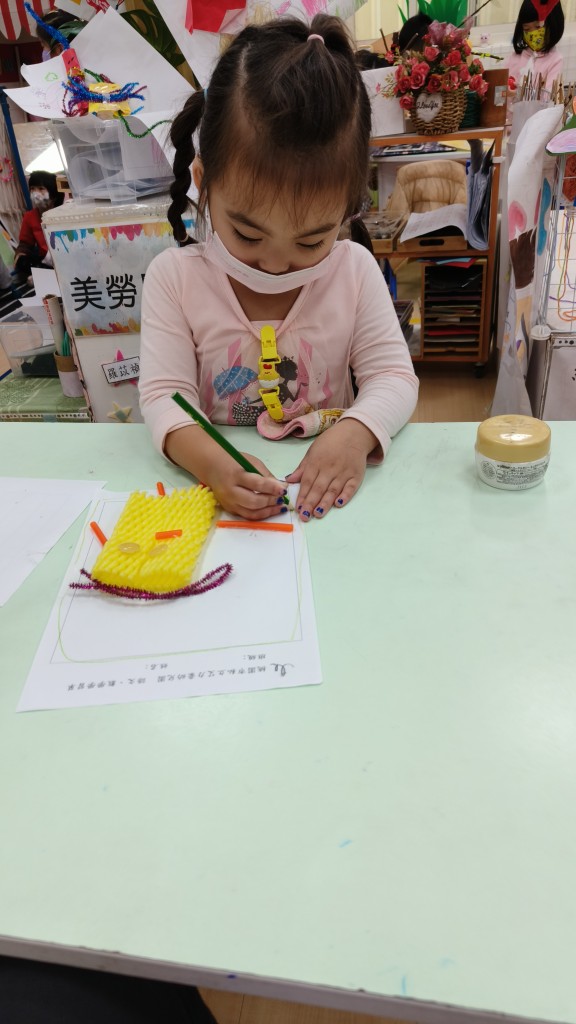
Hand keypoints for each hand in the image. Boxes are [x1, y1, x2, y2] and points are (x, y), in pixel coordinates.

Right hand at [164, 425, 286, 520]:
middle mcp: (230, 491)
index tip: (284, 490)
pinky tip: (270, 510)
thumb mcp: (251, 462)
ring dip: (268, 511)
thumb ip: (266, 475)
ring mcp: (228, 502)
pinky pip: (247, 516)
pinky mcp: (229, 509)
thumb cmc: (234, 462)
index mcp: (235, 475)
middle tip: (281, 499)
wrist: (212, 467)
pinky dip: (261, 514)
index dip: (272, 488)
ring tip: (280, 507)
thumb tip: (282, 487)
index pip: (256, 484)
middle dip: (270, 501)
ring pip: (251, 513)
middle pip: (253, 502)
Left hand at [285, 419, 375, 521]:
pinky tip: (338, 504)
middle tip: (304, 516)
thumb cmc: (330, 442)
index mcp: (316, 462)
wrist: (354, 433)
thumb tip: (290, 480)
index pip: (307, 481)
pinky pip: (350, 488)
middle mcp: (329, 468)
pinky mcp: (356, 475)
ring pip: (333, 490)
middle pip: (318, 488)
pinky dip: (345, 496)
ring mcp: (344, 472)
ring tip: (317, 514)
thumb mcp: (313, 451)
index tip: (297, 508)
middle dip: (310, 503)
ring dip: (325, 503)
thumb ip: (302, 467)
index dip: (302, 496)